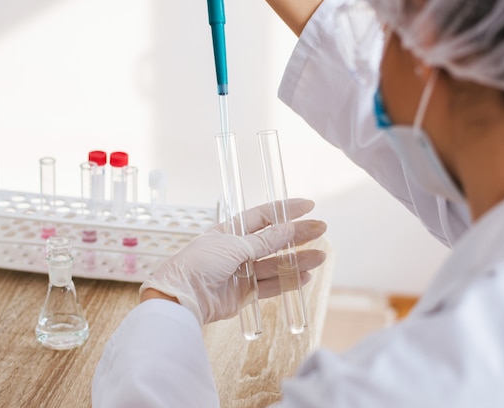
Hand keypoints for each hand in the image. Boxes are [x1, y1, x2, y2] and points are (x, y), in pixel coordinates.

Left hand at [140, 198, 326, 325]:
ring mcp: (241, 272)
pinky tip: (304, 276)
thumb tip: (288, 229)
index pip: (263, 216)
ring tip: (320, 256)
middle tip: (321, 229)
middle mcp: (237, 250)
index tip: (308, 205)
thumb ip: (263, 241)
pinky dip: (287, 282)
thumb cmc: (198, 264)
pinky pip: (270, 285)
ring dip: (297, 260)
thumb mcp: (233, 246)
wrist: (181, 297)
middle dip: (297, 235)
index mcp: (230, 231)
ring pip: (275, 264)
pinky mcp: (244, 293)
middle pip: (274, 240)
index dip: (285, 210)